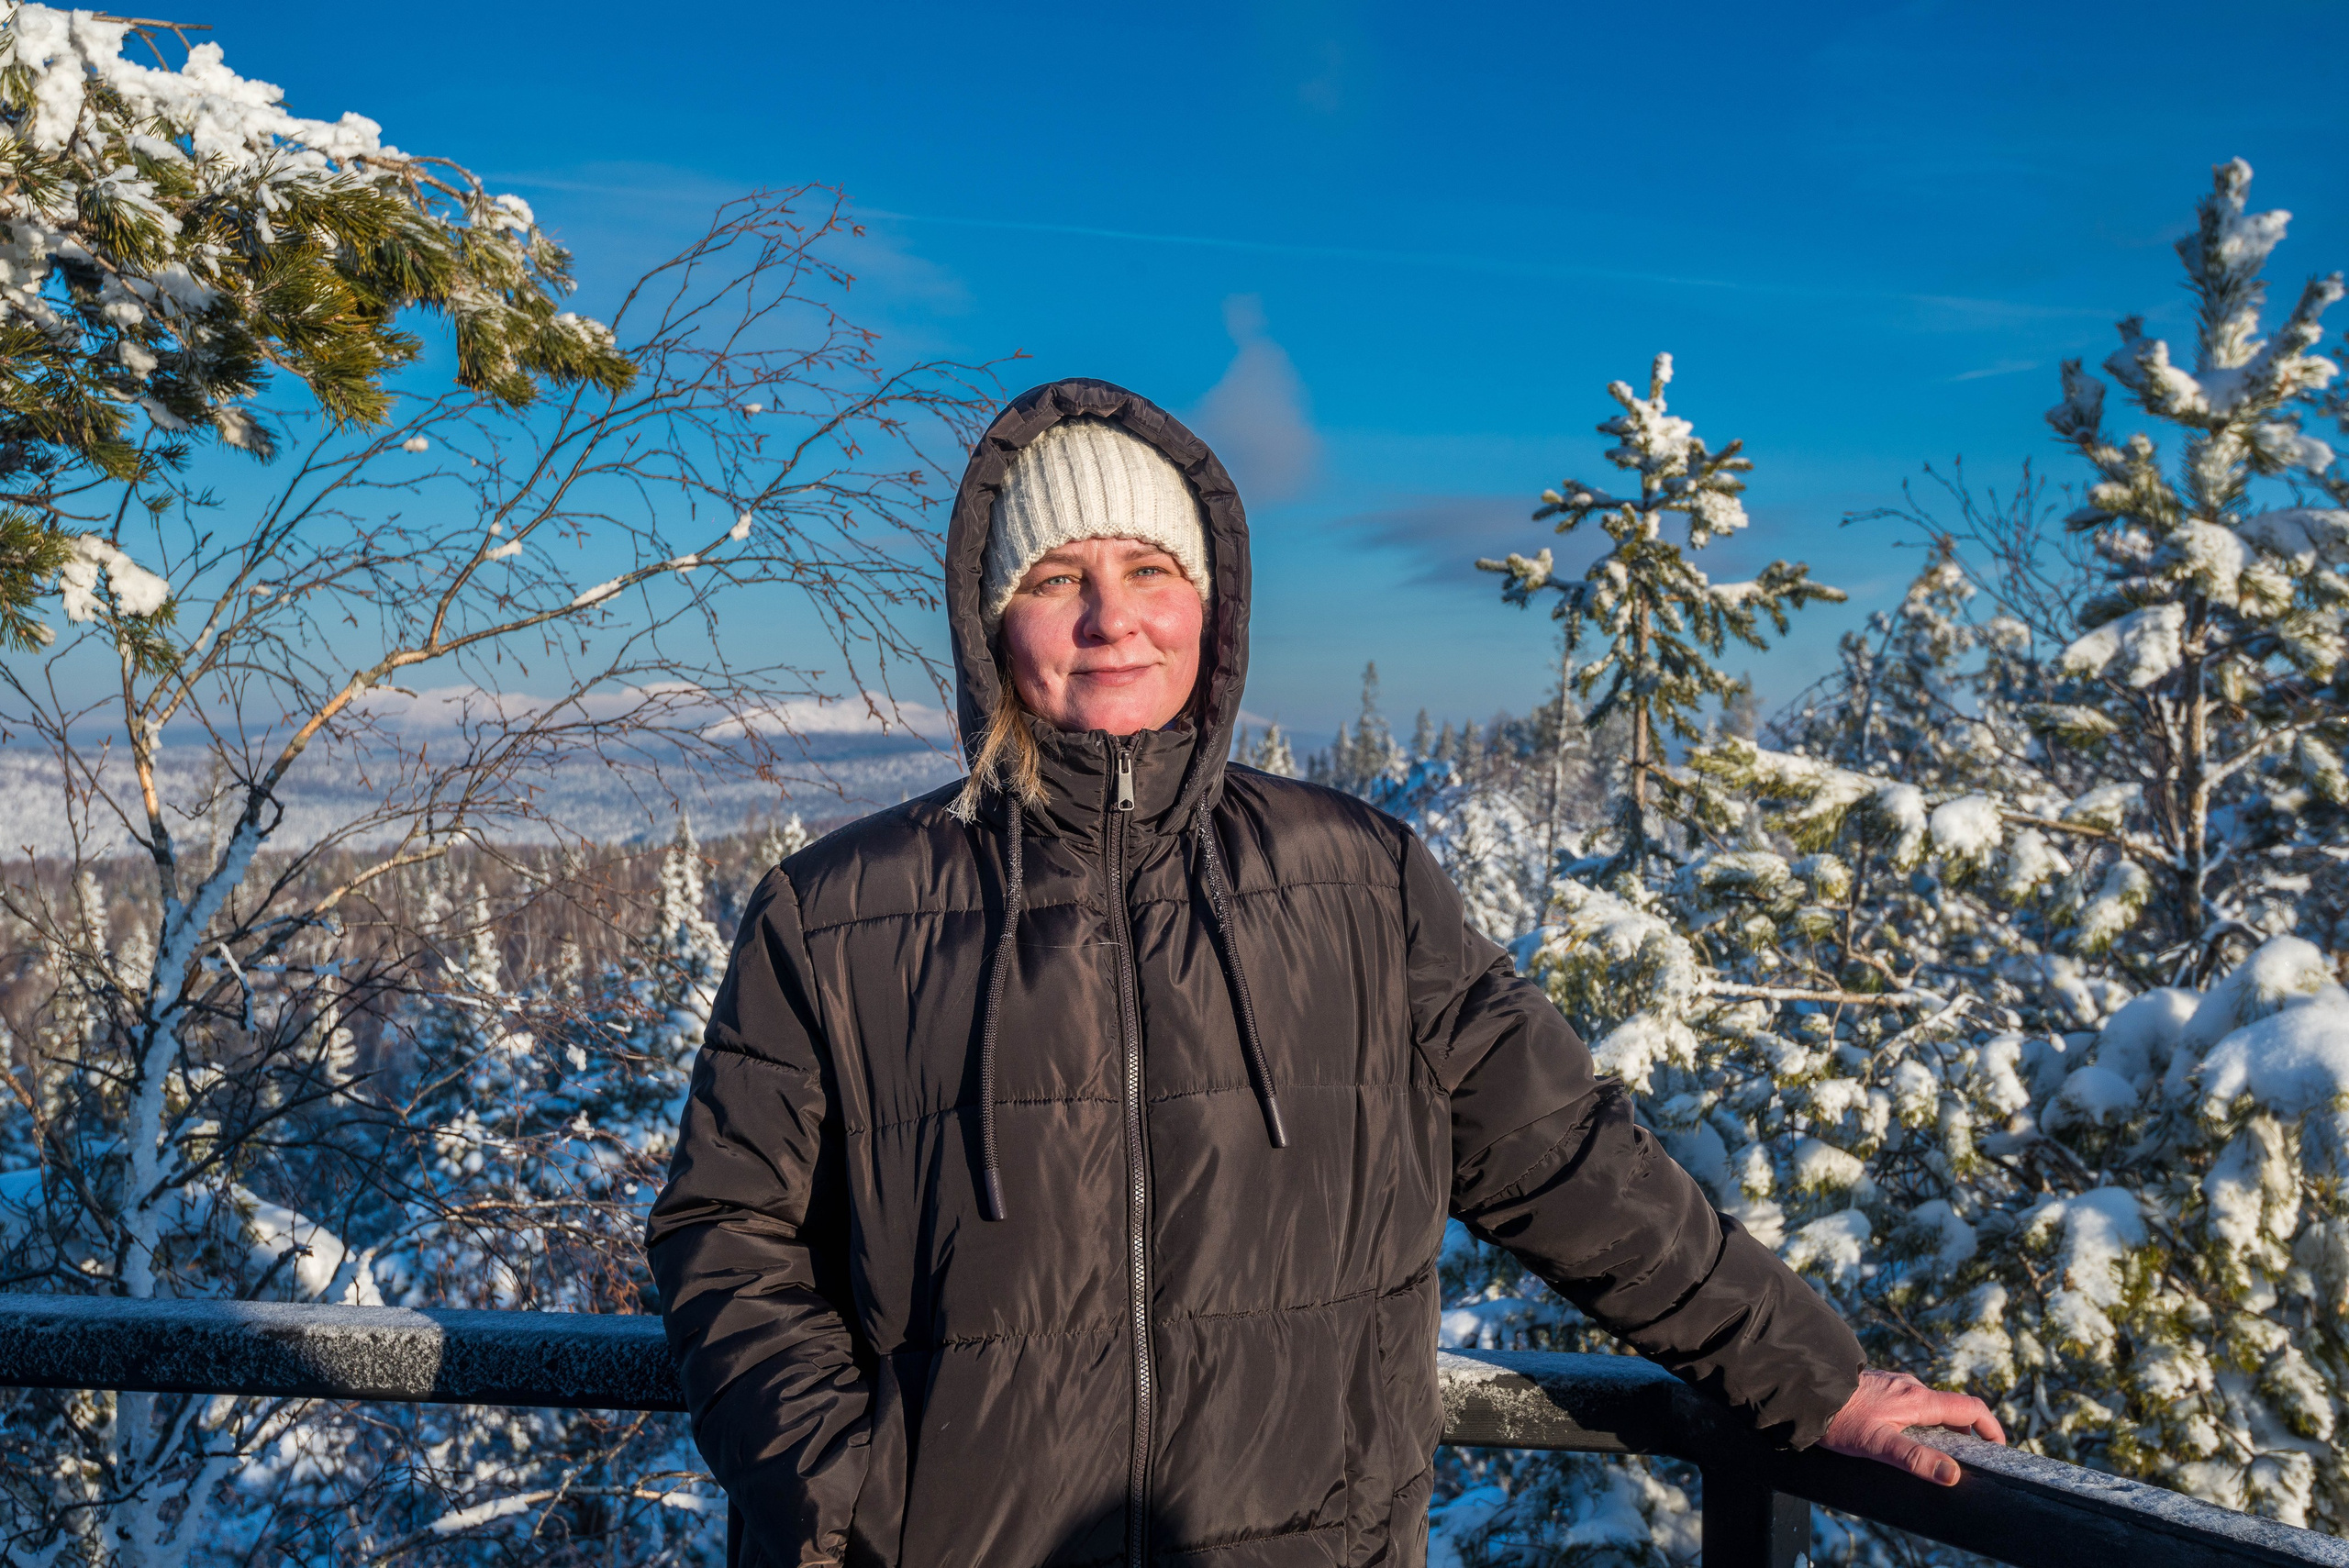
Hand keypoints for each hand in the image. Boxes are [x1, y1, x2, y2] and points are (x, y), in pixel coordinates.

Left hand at [1820, 1368, 2004, 1485]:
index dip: (1990, 1427)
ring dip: (1938, 1426)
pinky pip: (1908, 1402)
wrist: (1804, 1387)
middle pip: (1949, 1408)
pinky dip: (1918, 1419)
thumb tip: (1953, 1475)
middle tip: (1962, 1459)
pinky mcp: (1878, 1385)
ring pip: (1927, 1405)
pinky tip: (1901, 1436)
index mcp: (1918, 1398)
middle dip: (1963, 1432)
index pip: (1969, 1408)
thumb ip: (1915, 1459)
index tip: (1998, 1448)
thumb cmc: (1839, 1418)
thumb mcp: (1878, 1444)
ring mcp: (1893, 1383)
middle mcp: (1910, 1386)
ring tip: (1931, 1453)